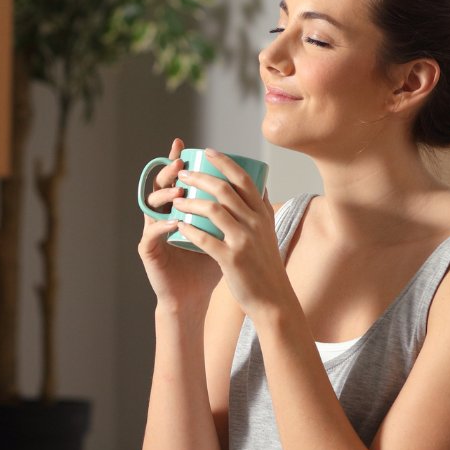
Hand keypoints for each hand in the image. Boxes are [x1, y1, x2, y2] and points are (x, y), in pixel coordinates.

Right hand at [138, 139, 223, 311]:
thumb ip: (236, 212)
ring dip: (164, 196)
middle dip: (168, 172)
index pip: (176, 178)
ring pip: (151, 206)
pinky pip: (151, 234)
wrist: (193, 296)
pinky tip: (174, 222)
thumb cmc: (209, 265)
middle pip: (160, 185)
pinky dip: (162, 227)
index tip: (184, 145)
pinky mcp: (148, 251)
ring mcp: (153, 232)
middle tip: (180, 163)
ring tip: (179, 191)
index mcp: (178, 208)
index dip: (176, 160)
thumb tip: (261, 189)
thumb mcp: (225, 233)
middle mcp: (162, 215)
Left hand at [168, 149, 289, 318]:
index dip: (224, 162)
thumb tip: (261, 184)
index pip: (244, 178)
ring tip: (176, 200)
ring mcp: (244, 240)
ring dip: (190, 201)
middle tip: (183, 174)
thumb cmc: (266, 265)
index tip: (207, 152)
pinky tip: (178, 225)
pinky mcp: (231, 259)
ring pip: (212, 209)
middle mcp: (255, 223)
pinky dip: (189, 229)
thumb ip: (263, 209)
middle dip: (200, 177)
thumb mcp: (270, 232)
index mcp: (263, 214)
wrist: (273, 298)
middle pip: (224, 189)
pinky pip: (205, 238)